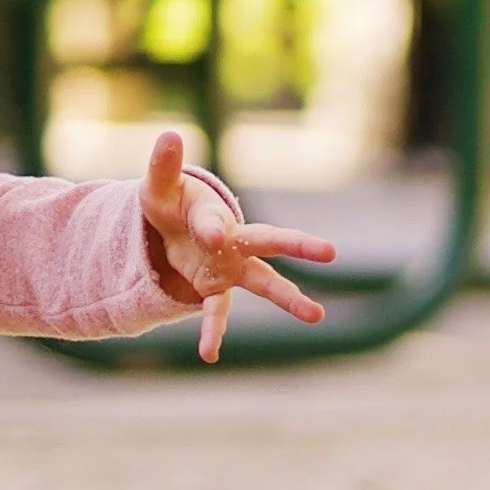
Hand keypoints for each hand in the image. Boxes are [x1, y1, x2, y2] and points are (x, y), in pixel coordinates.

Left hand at [141, 131, 336, 361]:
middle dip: (299, 246)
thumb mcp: (159, 187)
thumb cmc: (170, 203)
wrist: (168, 229)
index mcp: (215, 215)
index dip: (211, 227)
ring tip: (317, 315)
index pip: (214, 221)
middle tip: (331, 252)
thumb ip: (163, 166)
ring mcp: (230, 268)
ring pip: (265, 283)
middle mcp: (233, 242)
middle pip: (271, 242)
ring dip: (289, 298)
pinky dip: (213, 333)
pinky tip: (208, 355)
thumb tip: (169, 134)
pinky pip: (219, 313)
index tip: (210, 235)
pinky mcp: (216, 288)